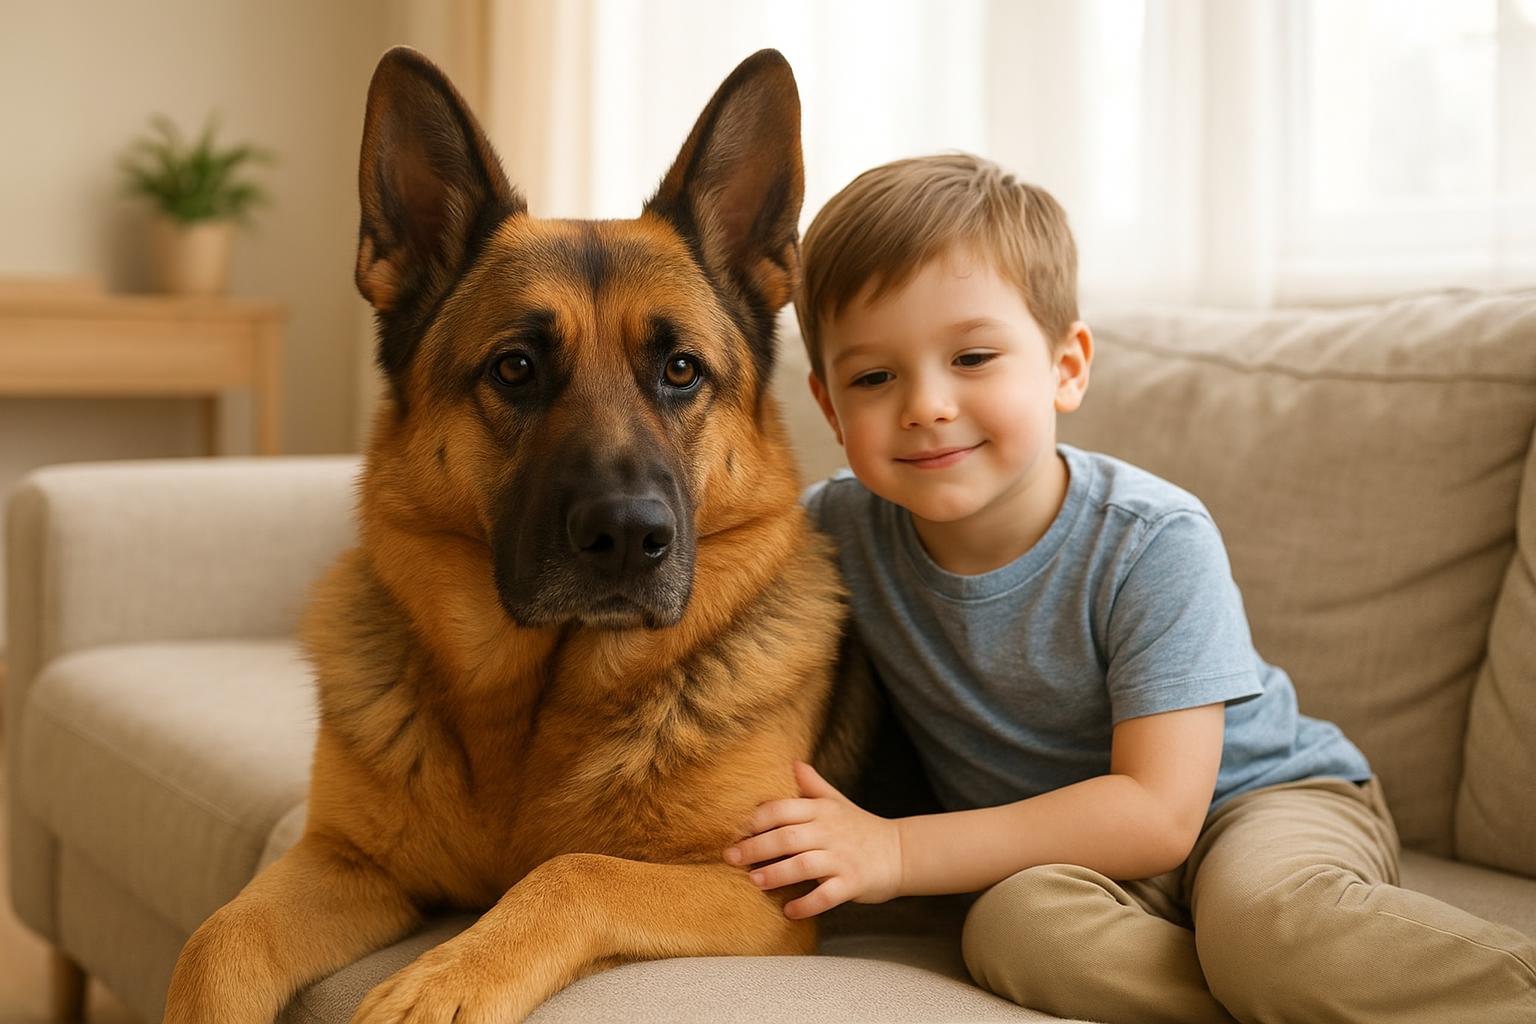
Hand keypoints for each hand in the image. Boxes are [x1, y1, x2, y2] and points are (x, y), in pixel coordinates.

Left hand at [723, 760, 902, 918]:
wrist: (900, 852)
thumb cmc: (860, 827)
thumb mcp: (836, 802)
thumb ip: (812, 784)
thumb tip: (791, 761)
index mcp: (822, 810)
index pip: (782, 809)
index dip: (755, 819)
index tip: (733, 830)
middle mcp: (830, 831)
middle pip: (787, 837)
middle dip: (756, 847)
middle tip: (731, 858)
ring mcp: (843, 858)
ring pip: (804, 865)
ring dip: (776, 874)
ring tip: (754, 882)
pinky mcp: (853, 882)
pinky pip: (826, 896)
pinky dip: (806, 904)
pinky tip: (789, 911)